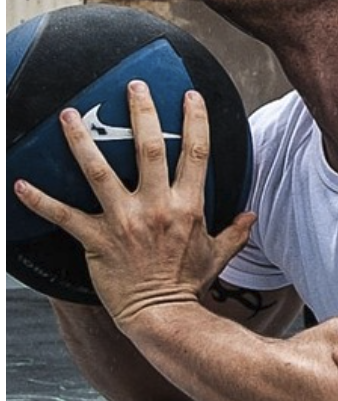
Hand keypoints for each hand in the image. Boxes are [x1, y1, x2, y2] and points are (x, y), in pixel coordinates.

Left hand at [13, 81, 254, 324]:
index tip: (191, 96)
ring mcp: (124, 221)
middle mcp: (156, 207)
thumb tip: (252, 215)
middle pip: (149, 148)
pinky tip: (20, 184)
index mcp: (188, 206)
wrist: (162, 316)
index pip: (196, 154)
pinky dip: (40, 201)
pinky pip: (63, 217)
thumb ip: (236, 232)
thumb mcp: (219, 256)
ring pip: (98, 172)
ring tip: (70, 113)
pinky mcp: (97, 239)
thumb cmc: (189, 285)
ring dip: (81, 141)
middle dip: (142, 112)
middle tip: (134, 85)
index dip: (196, 121)